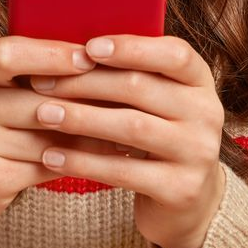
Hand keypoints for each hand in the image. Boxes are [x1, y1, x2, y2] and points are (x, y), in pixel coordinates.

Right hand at [0, 36, 133, 244]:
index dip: (51, 54)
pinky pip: (48, 165)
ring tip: (131, 126)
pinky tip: (110, 156)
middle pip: (37, 99)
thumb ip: (32, 69)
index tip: (89, 57)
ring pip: (49, 136)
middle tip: (131, 95)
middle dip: (86, 99)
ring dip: (94, 133)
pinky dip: (82, 160)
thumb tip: (98, 52)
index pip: (8, 53)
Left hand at [28, 34, 226, 247]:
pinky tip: (52, 156)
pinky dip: (83, 162)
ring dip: (80, 119)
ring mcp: (197, 152)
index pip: (175, 53)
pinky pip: (124, 170)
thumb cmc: (156, 135)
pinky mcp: (181, 189)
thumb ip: (130, 74)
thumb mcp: (157, 101)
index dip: (131, 47)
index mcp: (200, 81)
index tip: (88, 47)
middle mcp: (206, 113)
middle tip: (42, 82)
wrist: (188, 199)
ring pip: (130, 127)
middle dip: (85, 83)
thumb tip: (69, 48)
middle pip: (140, 87)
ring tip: (43, 114)